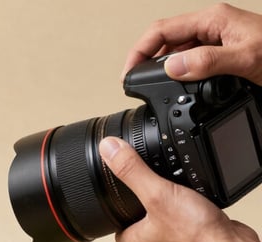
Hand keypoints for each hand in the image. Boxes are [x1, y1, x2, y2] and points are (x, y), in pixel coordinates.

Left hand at [98, 136, 260, 241]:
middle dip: (147, 214)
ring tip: (179, 203)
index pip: (118, 229)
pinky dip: (191, 224)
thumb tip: (109, 150)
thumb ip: (133, 172)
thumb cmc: (195, 234)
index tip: (126, 200)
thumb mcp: (158, 193)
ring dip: (171, 220)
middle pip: (141, 230)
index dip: (120, 213)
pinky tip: (199, 213)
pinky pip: (188, 235)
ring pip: (166, 234)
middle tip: (156, 197)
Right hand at [122, 3, 261, 85]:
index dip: (139, 51)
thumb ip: (207, 62)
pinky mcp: (220, 56)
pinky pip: (190, 65)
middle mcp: (211, 28)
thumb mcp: (244, 59)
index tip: (127, 75)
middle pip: (165, 42)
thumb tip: (171, 67)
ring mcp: (215, 42)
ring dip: (160, 72)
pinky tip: (176, 91)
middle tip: (133, 86)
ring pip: (176, 54)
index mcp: (212, 20)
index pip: (162, 30)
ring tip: (150, 91)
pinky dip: (177, 78)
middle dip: (145, 63)